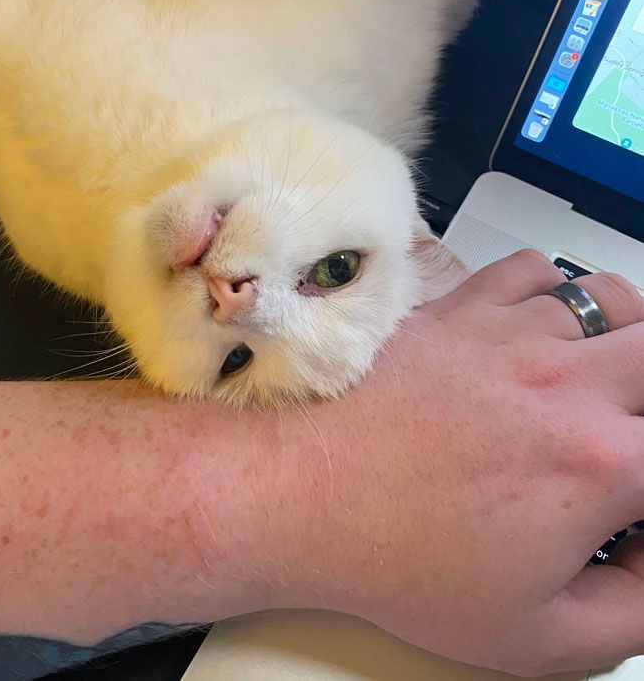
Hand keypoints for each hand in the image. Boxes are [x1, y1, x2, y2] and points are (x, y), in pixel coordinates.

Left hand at [281, 250, 643, 675]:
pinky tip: (536, 330)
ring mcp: (508, 332)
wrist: (296, 487)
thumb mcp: (537, 635)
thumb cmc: (394, 553)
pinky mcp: (458, 308)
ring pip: (609, 299)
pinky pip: (530, 270)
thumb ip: (634, 611)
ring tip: (604, 376)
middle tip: (628, 431)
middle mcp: (564, 380)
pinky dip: (549, 293)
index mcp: (600, 460)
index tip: (631, 502)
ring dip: (623, 336)